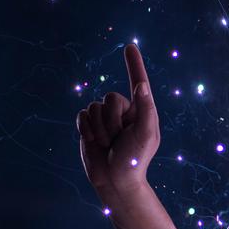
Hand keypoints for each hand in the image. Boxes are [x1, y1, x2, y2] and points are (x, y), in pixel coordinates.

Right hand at [76, 43, 160, 193]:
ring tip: (108, 144)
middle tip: (119, 139)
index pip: (138, 82)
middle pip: (111, 97)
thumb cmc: (135, 160)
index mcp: (141, 111)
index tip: (130, 46)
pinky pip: (82, 115)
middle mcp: (123, 111)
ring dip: (100, 128)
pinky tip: (95, 142)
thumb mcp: (145, 135)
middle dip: (112, 120)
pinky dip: (87, 129)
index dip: (134, 64)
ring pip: (94, 107)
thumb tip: (142, 85)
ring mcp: (105, 118)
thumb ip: (146, 109)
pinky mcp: (89, 125)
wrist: (114, 181)